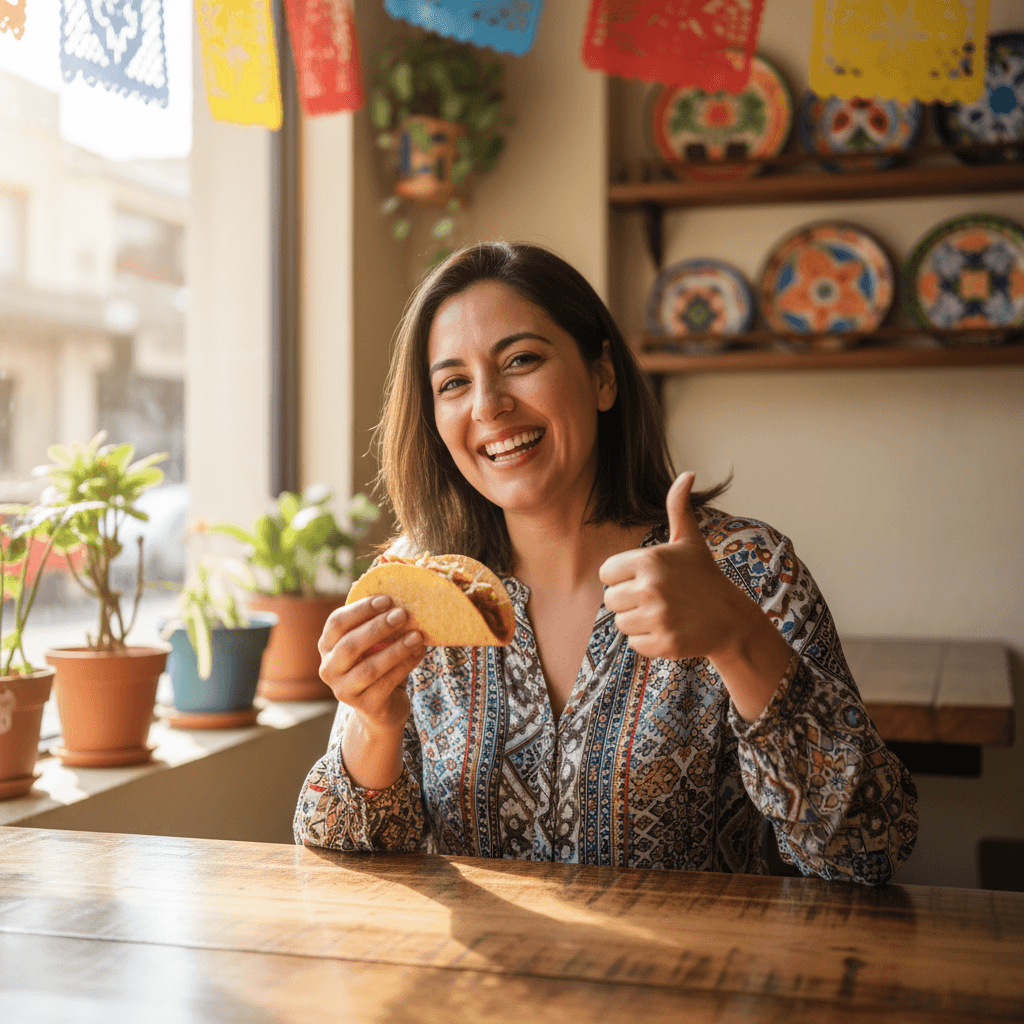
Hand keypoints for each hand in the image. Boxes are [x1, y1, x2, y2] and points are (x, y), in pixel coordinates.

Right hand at [318, 595, 425, 732]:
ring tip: (417, 636)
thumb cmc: (378, 664)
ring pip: (370, 667)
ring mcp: (343, 690)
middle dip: (378, 627)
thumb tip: (398, 598)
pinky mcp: (364, 706)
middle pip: (350, 645)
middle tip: (402, 614)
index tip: (386, 599)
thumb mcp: (373, 643)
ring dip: (396, 649)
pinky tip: (419, 652)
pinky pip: (386, 683)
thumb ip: (378, 623)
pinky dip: (405, 665)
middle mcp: (328, 669)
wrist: (383, 707)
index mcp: (327, 646)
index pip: (336, 622)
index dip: (360, 609)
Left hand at [599, 472, 791, 720]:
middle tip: (657, 599)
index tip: (646, 579)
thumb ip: (678, 507)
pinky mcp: (664, 643)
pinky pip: (635, 644)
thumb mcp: (690, 541)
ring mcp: (658, 617)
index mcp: (650, 560)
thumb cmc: (705, 577)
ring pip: (621, 624)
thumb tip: (687, 474)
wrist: (732, 620)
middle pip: (610, 600)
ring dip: (638, 622)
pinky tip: (670, 630)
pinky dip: (648, 641)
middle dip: (630, 601)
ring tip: (665, 614)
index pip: (606, 574)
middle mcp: (651, 587)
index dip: (623, 577)